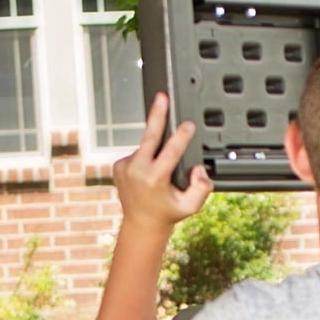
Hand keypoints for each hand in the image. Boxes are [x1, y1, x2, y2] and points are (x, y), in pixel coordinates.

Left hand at [114, 93, 211, 234]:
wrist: (141, 223)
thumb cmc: (167, 213)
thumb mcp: (191, 206)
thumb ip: (202, 188)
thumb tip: (199, 168)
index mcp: (154, 179)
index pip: (170, 151)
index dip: (181, 136)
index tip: (188, 125)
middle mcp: (137, 170)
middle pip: (149, 136)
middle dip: (157, 114)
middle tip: (162, 97)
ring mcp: (124, 167)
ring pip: (145, 148)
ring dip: (155, 151)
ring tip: (159, 173)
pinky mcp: (118, 165)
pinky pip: (137, 154)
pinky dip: (145, 158)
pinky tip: (149, 174)